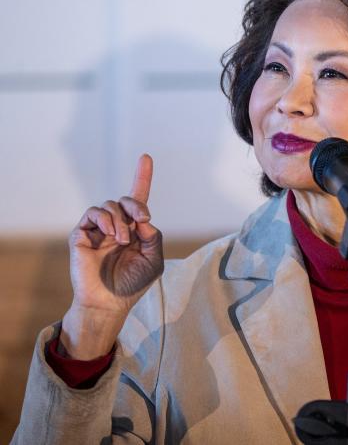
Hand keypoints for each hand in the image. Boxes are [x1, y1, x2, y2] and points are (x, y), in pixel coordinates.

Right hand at [60, 154, 163, 358]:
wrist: (109, 302)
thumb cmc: (132, 283)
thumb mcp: (154, 259)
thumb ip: (154, 237)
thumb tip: (144, 220)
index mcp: (134, 229)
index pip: (138, 199)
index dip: (142, 177)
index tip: (146, 157)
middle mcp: (116, 226)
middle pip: (125, 200)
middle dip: (136, 203)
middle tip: (143, 218)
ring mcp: (98, 230)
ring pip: (110, 205)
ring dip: (120, 220)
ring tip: (122, 240)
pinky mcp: (81, 234)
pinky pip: (93, 214)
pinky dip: (105, 219)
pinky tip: (111, 234)